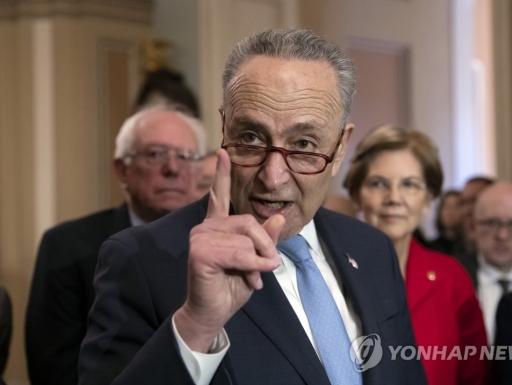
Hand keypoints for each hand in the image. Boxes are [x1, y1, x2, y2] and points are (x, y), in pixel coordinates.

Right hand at [174, 149, 284, 352]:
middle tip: (266, 269)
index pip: (219, 195)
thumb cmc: (232, 287)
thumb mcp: (256, 261)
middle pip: (248, 221)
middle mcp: (206, 227)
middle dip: (264, 247)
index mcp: (217, 226)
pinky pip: (239, 252)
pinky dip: (252, 267)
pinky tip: (251, 279)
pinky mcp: (200, 252)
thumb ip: (265, 240)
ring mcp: (200, 237)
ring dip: (257, 262)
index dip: (222, 174)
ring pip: (246, 238)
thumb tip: (278, 216)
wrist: (214, 313)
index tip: (222, 152)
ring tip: (254, 278)